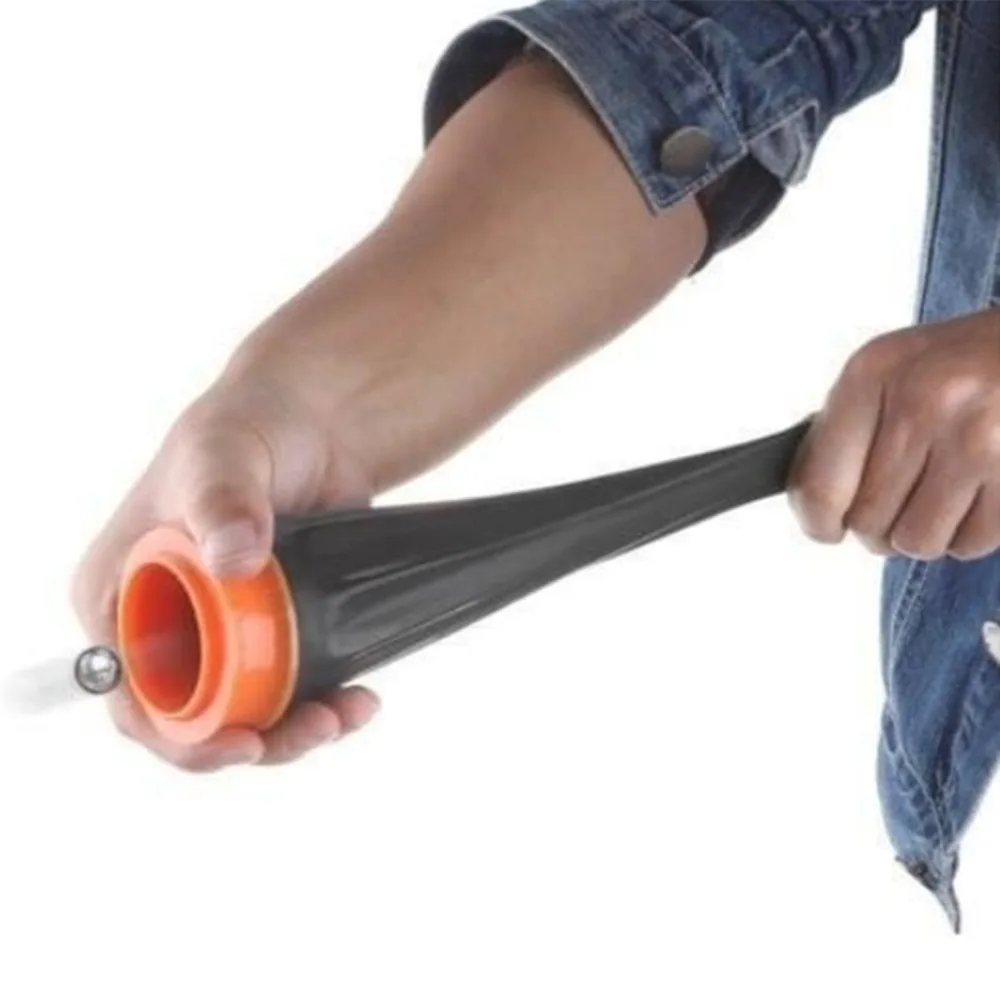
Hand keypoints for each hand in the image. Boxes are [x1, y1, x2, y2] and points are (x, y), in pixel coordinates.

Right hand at [71, 375, 380, 770]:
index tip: (241, 745)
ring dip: (297, 727)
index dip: (179, 737)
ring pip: (248, 710)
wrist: (311, 424)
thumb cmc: (244, 428)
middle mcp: (161, 623)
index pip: (131, 693)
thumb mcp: (220, 457)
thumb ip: (222, 501)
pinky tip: (359, 694)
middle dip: (256, 739)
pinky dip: (322, 699)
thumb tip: (233, 560)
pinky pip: (288, 684)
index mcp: (117, 594)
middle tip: (317, 728)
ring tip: (349, 711)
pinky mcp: (267, 628)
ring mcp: (218, 631)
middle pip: (195, 717)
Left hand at [790, 308, 999, 560]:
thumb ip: (845, 431)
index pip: (819, 485)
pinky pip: (970, 544)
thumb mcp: (893, 369)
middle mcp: (921, 402)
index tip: (826, 528)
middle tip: (898, 500)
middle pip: (866, 521)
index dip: (817, 522)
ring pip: (916, 541)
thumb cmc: (965, 361)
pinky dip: (968, 533)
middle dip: (878, 525)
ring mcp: (976, 438)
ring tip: (940, 495)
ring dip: (924, 532)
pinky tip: (977, 495)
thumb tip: (811, 504)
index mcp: (873, 372)